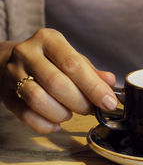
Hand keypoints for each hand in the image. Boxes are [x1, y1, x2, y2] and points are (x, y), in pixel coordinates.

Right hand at [0, 28, 117, 133]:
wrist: (9, 61)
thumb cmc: (49, 60)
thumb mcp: (72, 58)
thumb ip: (91, 71)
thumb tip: (110, 82)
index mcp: (49, 40)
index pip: (73, 65)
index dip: (93, 87)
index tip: (108, 102)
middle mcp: (28, 53)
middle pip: (57, 83)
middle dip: (79, 102)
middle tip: (90, 109)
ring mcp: (13, 74)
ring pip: (38, 100)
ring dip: (61, 113)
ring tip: (70, 113)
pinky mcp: (5, 95)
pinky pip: (26, 115)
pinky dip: (45, 124)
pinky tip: (56, 123)